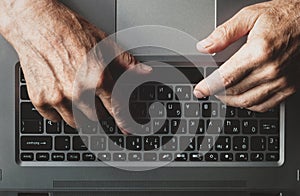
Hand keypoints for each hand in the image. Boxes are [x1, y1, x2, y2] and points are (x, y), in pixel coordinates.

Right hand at [0, 0, 151, 130]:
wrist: (35, 23)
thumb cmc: (69, 30)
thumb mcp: (104, 43)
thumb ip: (126, 62)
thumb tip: (145, 72)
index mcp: (97, 79)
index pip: (116, 109)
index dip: (124, 121)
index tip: (127, 128)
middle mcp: (78, 92)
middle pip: (97, 117)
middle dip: (98, 109)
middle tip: (93, 95)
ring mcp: (57, 97)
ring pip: (76, 122)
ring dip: (79, 113)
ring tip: (75, 93)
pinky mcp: (40, 99)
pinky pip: (54, 118)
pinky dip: (59, 110)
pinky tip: (59, 92)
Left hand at [194, 0, 299, 111]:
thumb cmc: (283, 17)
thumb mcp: (249, 16)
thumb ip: (224, 33)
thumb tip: (204, 46)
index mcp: (258, 52)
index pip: (225, 78)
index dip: (208, 86)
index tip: (199, 90)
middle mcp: (271, 69)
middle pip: (234, 92)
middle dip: (216, 93)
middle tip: (208, 89)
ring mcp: (281, 81)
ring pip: (247, 102)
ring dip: (230, 101)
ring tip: (221, 94)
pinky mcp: (289, 87)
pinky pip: (264, 105)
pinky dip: (248, 104)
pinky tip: (241, 98)